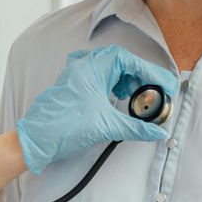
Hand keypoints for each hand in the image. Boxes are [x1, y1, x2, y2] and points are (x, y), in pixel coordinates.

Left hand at [14, 45, 180, 172]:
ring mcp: (76, 73)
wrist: (36, 140)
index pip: (131, 61)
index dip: (151, 72)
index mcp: (93, 66)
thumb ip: (137, 127)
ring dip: (125, 81)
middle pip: (121, 62)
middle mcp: (84, 64)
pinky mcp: (72, 85)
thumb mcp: (107, 126)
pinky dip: (111, 85)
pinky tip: (116, 99)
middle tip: (152, 93)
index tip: (165, 84)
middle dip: (140, 77)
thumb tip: (158, 131)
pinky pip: (97, 77)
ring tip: (135, 98)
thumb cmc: (65, 126)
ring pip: (109, 69)